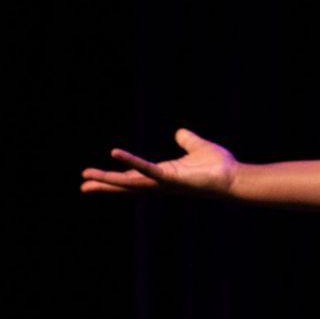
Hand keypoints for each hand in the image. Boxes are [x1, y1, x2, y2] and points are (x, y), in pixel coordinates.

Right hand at [80, 127, 237, 197]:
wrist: (236, 178)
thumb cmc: (220, 168)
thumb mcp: (198, 148)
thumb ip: (187, 141)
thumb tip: (180, 133)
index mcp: (164, 174)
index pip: (135, 177)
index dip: (117, 177)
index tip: (96, 178)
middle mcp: (161, 182)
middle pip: (127, 184)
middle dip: (106, 185)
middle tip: (83, 185)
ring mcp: (165, 183)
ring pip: (131, 182)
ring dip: (109, 179)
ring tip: (87, 176)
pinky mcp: (172, 180)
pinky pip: (147, 170)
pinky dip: (132, 162)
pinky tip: (115, 154)